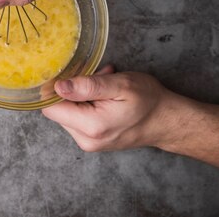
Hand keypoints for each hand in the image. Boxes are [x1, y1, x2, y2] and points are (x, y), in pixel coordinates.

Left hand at [42, 65, 182, 151]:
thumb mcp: (120, 85)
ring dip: (81, 96)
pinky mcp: (91, 140)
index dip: (55, 89)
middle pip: (58, 110)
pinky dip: (87, 104)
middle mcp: (85, 139)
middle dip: (72, 91)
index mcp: (90, 126)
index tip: (71, 76)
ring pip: (68, 112)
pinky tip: (104, 97)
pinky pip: (78, 118)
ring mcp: (88, 142)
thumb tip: (59, 87)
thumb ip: (87, 86)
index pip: (50, 108)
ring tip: (105, 88)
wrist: (167, 121)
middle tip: (97, 80)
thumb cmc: (149, 101)